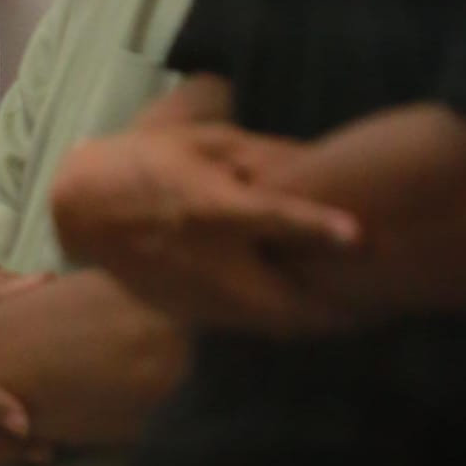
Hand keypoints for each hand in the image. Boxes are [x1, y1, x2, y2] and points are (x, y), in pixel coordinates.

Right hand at [50, 124, 362, 335]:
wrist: (84, 207)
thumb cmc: (150, 161)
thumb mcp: (208, 142)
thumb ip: (265, 157)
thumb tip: (321, 166)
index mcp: (212, 208)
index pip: (272, 218)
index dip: (316, 227)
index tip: (360, 239)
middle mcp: (205, 259)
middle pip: (279, 299)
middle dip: (332, 309)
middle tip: (382, 304)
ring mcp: (194, 293)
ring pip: (265, 323)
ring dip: (310, 323)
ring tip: (356, 316)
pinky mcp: (186, 310)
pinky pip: (243, 323)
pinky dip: (277, 322)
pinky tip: (305, 315)